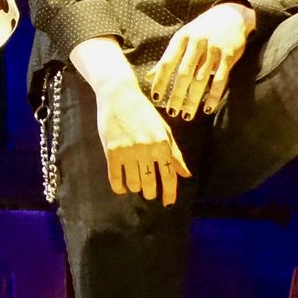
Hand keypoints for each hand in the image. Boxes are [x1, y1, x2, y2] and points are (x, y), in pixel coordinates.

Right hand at [93, 74, 189, 203]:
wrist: (119, 95)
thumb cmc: (143, 112)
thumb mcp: (164, 130)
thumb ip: (174, 153)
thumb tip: (186, 174)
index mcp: (162, 144)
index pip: (169, 176)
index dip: (169, 193)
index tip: (168, 203)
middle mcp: (146, 149)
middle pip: (150, 184)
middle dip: (151, 192)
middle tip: (149, 191)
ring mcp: (128, 151)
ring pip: (133, 183)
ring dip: (136, 188)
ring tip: (136, 184)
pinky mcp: (111, 151)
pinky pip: (116, 178)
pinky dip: (120, 187)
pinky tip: (122, 187)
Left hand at [149, 1, 254, 119]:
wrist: (231, 15)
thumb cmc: (201, 30)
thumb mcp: (182, 39)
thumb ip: (167, 58)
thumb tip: (148, 77)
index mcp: (181, 38)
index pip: (167, 62)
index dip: (160, 80)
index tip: (155, 97)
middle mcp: (196, 43)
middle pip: (184, 73)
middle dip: (177, 94)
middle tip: (171, 112)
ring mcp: (213, 49)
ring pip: (201, 79)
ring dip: (193, 99)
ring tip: (186, 115)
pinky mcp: (228, 56)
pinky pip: (220, 80)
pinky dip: (214, 96)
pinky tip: (208, 109)